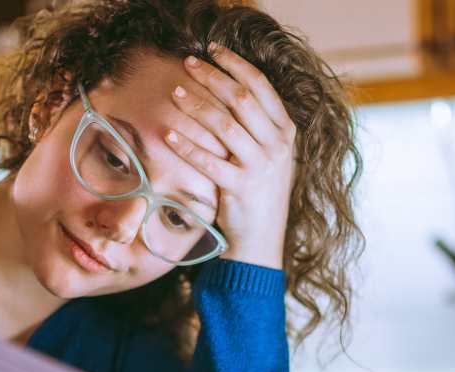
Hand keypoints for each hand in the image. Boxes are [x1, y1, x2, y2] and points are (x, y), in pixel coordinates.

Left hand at [166, 45, 296, 269]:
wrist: (261, 239)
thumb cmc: (258, 193)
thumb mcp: (269, 155)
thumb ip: (257, 125)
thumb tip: (228, 87)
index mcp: (285, 132)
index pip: (261, 86)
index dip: (235, 64)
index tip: (212, 49)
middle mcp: (277, 146)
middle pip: (241, 99)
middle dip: (212, 77)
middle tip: (188, 63)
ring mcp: (261, 167)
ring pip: (225, 125)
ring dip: (197, 105)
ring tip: (175, 93)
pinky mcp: (241, 188)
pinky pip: (209, 161)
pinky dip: (187, 145)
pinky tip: (169, 134)